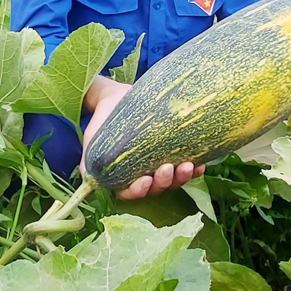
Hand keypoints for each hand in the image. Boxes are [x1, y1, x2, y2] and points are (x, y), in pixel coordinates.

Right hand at [81, 76, 205, 200]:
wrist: (118, 98)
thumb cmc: (103, 121)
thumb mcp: (92, 141)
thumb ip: (89, 163)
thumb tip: (89, 180)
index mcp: (123, 179)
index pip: (131, 193)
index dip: (139, 192)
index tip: (145, 182)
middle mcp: (143, 175)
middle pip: (157, 188)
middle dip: (165, 182)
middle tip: (169, 168)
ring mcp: (159, 165)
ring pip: (174, 180)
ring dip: (182, 177)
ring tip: (189, 166)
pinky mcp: (173, 152)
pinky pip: (187, 166)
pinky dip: (196, 169)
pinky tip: (201, 164)